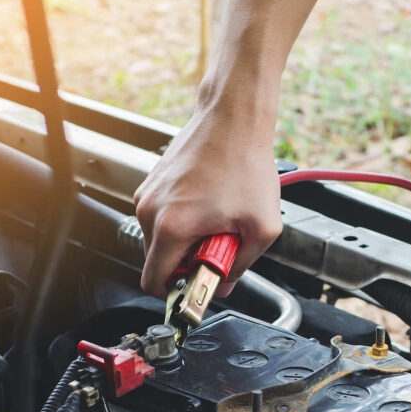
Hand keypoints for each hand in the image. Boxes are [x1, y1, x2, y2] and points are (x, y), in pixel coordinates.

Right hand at [134, 104, 281, 297]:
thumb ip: (241, 265)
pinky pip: (163, 216)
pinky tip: (210, 204)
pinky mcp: (152, 182)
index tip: (199, 286)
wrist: (234, 118)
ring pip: (161, 238)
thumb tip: (225, 282)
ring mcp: (148, 194)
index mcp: (171, 227)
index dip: (177, 293)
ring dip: (187, 240)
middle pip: (158, 261)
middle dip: (187, 263)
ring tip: (218, 221)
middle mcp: (150, 210)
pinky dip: (184, 220)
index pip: (153, 283)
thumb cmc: (246, 163)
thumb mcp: (262, 228)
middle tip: (219, 246)